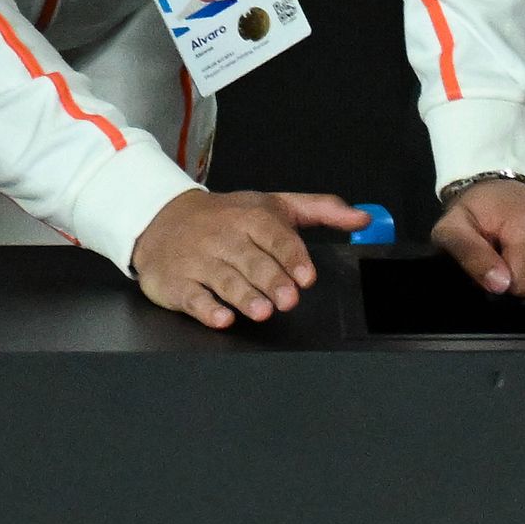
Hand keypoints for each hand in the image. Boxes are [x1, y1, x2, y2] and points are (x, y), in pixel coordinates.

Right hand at [135, 187, 375, 327]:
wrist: (161, 218)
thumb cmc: (225, 216)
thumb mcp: (273, 205)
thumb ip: (321, 211)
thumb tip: (363, 218)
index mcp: (251, 218)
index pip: (275, 237)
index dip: (292, 257)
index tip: (306, 276)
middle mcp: (225, 238)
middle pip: (252, 261)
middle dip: (272, 280)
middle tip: (288, 299)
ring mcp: (199, 261)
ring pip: (224, 280)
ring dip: (244, 296)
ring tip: (263, 311)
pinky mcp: (177, 282)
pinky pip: (192, 297)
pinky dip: (206, 308)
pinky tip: (221, 317)